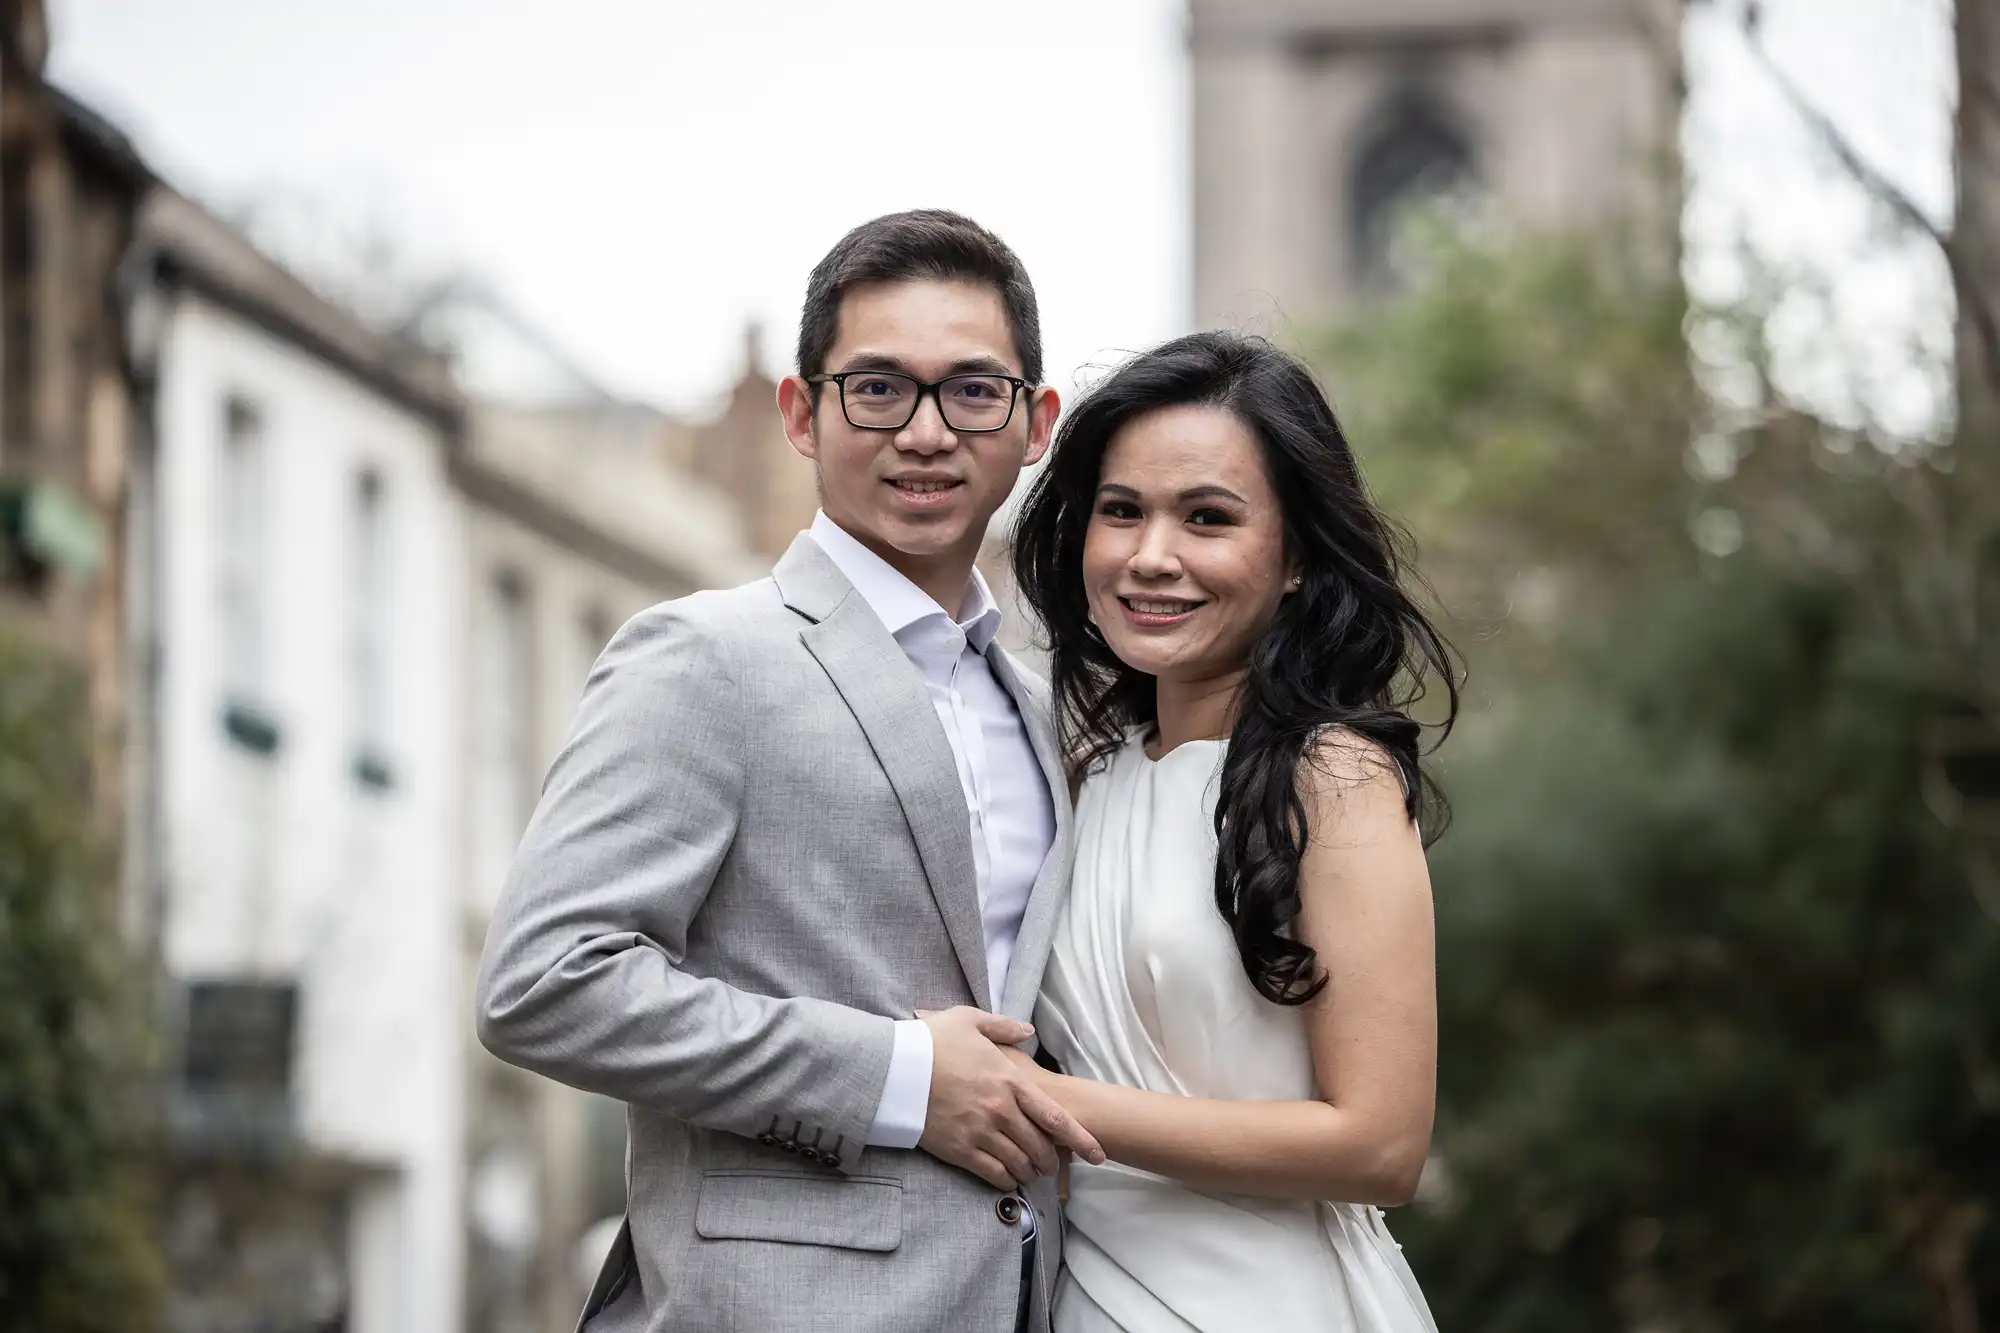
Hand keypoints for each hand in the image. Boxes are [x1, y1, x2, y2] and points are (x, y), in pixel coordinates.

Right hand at [915, 1007, 1105, 1190]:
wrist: (894, 1068)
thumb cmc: (931, 1041)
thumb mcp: (969, 1020)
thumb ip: (1003, 1026)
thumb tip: (1027, 1031)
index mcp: (1009, 1080)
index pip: (1055, 1116)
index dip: (1081, 1139)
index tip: (1098, 1155)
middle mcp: (1000, 1110)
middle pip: (1040, 1145)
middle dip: (1051, 1159)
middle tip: (1053, 1165)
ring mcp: (980, 1132)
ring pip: (1019, 1162)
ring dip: (1030, 1171)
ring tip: (1031, 1172)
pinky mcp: (959, 1150)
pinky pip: (992, 1174)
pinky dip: (1006, 1180)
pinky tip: (1007, 1180)